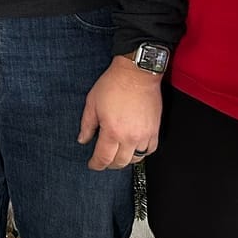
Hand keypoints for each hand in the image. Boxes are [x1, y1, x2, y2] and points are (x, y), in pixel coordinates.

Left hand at [77, 55, 162, 170]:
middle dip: (109, 164)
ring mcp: (144, 134)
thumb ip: (87, 124)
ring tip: (118, 154)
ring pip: (135, 158)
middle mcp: (129, 136)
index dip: (96, 164)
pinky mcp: (154, 130)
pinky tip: (135, 148)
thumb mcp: (92, 102)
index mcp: (112, 131)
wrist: (136, 73)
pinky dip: (142, 152)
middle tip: (104, 160)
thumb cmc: (114, 83)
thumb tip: (82, 139)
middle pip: (119, 162)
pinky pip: (150, 150)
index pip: (103, 158)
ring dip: (125, 159)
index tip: (93, 164)